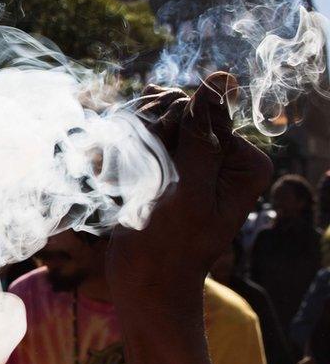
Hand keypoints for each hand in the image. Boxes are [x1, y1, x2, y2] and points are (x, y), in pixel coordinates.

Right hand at [107, 73, 272, 314]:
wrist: (147, 283)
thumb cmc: (171, 245)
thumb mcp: (189, 192)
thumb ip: (203, 138)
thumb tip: (218, 80)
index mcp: (245, 162)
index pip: (205, 113)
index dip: (172, 125)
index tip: (154, 157)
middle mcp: (225, 158)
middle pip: (184, 113)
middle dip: (152, 131)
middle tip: (139, 169)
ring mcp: (196, 163)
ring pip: (161, 122)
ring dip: (136, 138)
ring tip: (126, 173)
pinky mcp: (171, 170)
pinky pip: (149, 139)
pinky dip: (129, 147)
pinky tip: (118, 169)